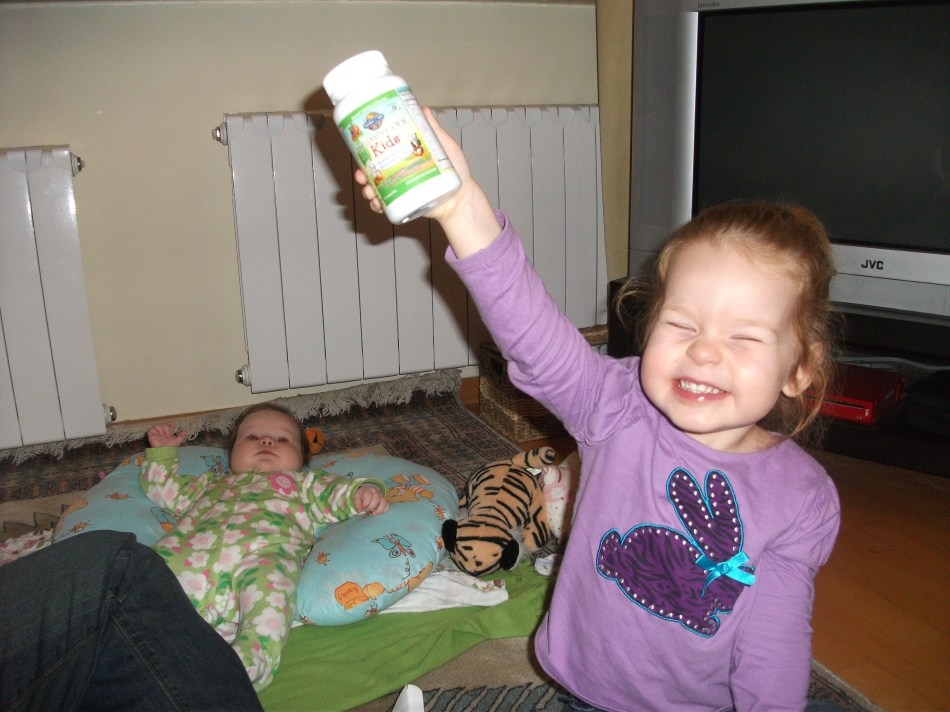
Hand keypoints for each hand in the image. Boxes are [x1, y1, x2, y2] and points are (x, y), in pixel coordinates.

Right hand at [147, 423, 187, 447]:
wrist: (164, 451)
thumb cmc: (170, 447)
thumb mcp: (177, 441)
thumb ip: (181, 436)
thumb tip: (185, 430)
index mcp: (167, 434)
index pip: (168, 426)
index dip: (170, 424)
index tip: (172, 425)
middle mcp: (162, 433)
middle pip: (164, 425)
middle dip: (167, 428)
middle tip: (168, 435)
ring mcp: (156, 434)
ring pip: (158, 425)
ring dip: (162, 429)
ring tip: (164, 435)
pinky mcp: (151, 435)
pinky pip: (152, 429)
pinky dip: (156, 430)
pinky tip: (160, 435)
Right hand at [354, 107, 500, 257]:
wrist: (464, 196)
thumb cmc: (456, 170)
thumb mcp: (445, 145)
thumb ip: (434, 129)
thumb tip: (423, 108)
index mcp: (405, 158)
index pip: (382, 154)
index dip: (367, 152)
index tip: (360, 149)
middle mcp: (400, 174)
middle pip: (373, 173)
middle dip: (362, 174)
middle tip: (361, 174)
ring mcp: (401, 190)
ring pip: (376, 191)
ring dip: (368, 191)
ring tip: (369, 191)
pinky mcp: (406, 205)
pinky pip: (387, 206)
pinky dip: (378, 206)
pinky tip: (377, 203)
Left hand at [354, 485, 388, 515]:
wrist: (368, 492)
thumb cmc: (362, 495)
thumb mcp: (357, 497)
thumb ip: (357, 503)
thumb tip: (359, 511)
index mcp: (368, 490)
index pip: (368, 495)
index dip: (365, 503)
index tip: (363, 507)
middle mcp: (376, 492)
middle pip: (376, 498)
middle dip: (371, 506)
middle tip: (367, 510)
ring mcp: (381, 497)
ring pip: (383, 502)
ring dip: (378, 510)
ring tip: (373, 513)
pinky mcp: (384, 502)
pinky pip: (387, 506)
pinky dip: (383, 511)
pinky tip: (377, 512)